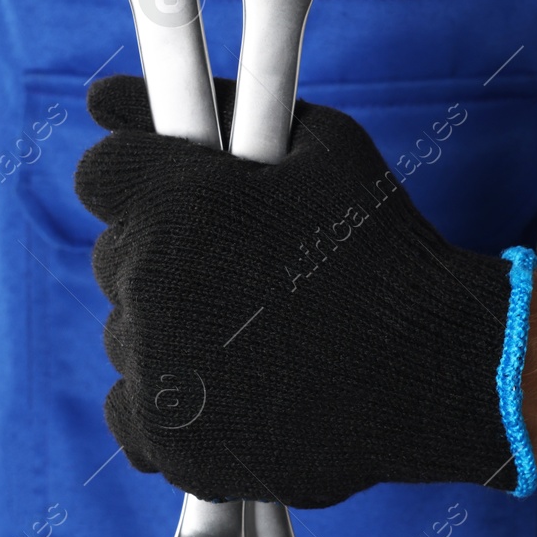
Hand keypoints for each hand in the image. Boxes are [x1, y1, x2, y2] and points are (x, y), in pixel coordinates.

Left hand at [74, 75, 520, 508]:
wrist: (435, 369)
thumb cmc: (382, 247)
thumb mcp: (318, 145)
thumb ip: (214, 105)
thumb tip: (105, 95)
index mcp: (175, 202)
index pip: (101, 175)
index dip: (148, 182)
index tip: (191, 199)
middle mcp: (149, 284)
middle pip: (117, 255)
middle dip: (169, 254)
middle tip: (246, 269)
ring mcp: (154, 370)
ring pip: (126, 333)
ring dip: (170, 328)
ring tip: (257, 335)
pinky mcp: (169, 442)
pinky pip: (130, 410)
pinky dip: (167, 401)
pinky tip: (227, 386)